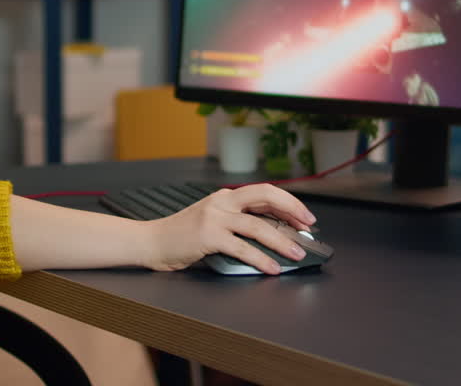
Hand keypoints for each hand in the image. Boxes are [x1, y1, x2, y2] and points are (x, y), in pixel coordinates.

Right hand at [139, 184, 317, 274]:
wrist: (151, 242)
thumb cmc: (182, 236)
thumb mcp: (212, 220)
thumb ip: (236, 222)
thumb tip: (272, 234)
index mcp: (225, 197)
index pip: (264, 192)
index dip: (288, 202)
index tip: (305, 216)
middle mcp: (222, 202)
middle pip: (265, 196)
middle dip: (292, 209)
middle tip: (309, 225)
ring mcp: (214, 217)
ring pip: (258, 225)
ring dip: (282, 240)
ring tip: (296, 253)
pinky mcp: (208, 236)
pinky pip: (242, 247)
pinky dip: (261, 259)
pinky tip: (272, 268)